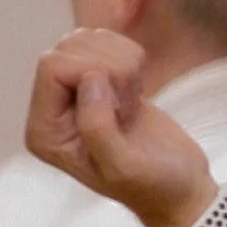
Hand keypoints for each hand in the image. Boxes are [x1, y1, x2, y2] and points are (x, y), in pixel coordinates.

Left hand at [26, 30, 217, 226]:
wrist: (181, 186)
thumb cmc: (153, 185)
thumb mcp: (123, 167)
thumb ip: (96, 128)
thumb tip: (89, 78)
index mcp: (45, 132)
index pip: (51, 67)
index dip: (90, 72)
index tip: (118, 106)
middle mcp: (51, 108)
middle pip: (68, 47)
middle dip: (107, 68)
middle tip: (127, 106)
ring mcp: (73, 91)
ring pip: (86, 39)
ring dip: (121, 64)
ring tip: (131, 101)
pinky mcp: (98, 78)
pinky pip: (105, 41)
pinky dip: (130, 58)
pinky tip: (135, 92)